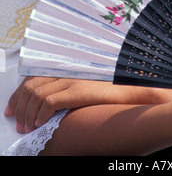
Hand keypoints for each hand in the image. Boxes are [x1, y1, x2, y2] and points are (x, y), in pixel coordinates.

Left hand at [5, 76, 171, 133]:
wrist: (134, 88)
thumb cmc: (113, 89)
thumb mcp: (87, 85)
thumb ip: (71, 88)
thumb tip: (52, 103)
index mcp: (67, 69)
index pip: (34, 77)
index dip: (18, 93)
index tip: (13, 108)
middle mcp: (67, 71)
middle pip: (30, 85)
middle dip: (18, 104)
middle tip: (15, 121)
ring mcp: (72, 80)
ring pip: (36, 94)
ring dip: (26, 113)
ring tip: (25, 127)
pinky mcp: (78, 90)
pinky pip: (49, 102)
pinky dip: (39, 114)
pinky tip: (38, 124)